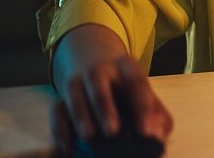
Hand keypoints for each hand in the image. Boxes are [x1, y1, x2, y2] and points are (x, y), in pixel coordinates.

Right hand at [49, 25, 172, 153]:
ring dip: (80, 117)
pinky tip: (67, 148)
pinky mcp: (61, 97)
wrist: (95, 65)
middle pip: (99, 83)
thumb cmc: (128, 89)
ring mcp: (78, 82)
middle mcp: (99, 70)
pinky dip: (60, 130)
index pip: (136, 82)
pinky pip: (56, 111)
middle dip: (105, 108)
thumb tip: (157, 137)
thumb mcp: (146, 94)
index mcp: (126, 66)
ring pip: (75, 95)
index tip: (145, 132)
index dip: (142, 107)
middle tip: (112, 132)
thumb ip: (157, 115)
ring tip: (88, 137)